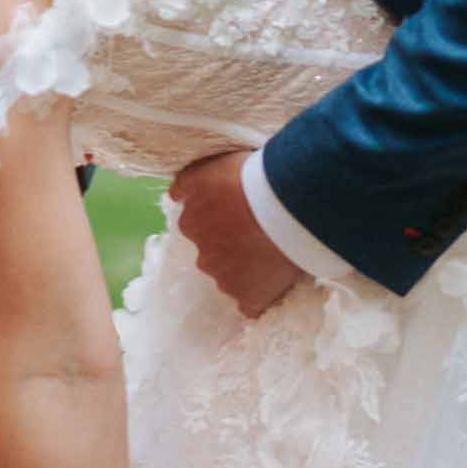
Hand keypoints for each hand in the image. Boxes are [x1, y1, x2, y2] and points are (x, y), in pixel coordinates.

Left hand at [169, 150, 304, 318]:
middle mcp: (201, 248)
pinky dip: (259, 294)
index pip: (192, 218)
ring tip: (272, 251)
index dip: (215, 214)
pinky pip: (250, 302)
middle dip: (227, 243)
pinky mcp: (247, 298)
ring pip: (228, 275)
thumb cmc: (258, 177)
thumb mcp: (216, 165)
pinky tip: (276, 278)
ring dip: (244, 267)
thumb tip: (176, 193)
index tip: (232, 210)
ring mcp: (224, 277)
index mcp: (191, 216)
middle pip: (210, 249)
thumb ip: (194, 183)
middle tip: (257, 229)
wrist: (289, 207)